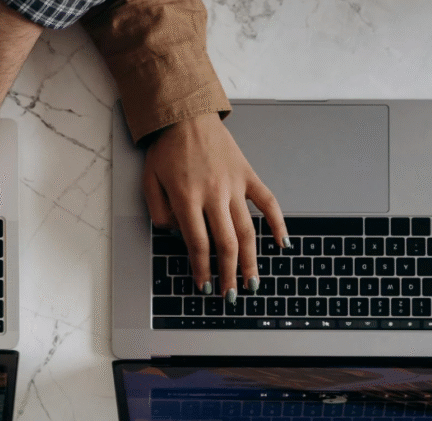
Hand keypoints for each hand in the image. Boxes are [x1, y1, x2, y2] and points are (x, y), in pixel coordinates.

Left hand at [143, 112, 288, 303]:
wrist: (185, 116)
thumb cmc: (166, 149)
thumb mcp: (149, 181)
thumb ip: (159, 212)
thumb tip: (178, 236)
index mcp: (187, 197)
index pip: (197, 243)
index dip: (201, 268)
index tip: (203, 285)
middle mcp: (214, 194)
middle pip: (226, 243)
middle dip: (228, 274)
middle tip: (230, 295)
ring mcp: (234, 185)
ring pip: (247, 230)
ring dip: (251, 260)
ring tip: (252, 282)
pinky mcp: (248, 175)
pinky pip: (268, 202)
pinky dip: (277, 223)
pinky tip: (282, 244)